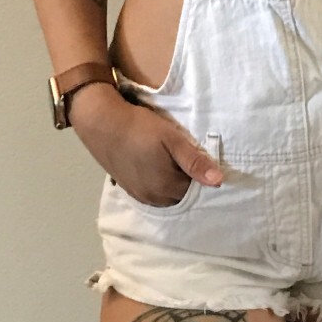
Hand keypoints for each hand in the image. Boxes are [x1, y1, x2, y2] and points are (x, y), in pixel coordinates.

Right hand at [70, 85, 223, 206]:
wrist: (102, 123)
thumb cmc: (140, 128)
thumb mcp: (172, 139)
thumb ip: (195, 162)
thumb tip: (219, 180)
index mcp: (167, 188)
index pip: (196, 190)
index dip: (200, 175)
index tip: (200, 159)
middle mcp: (153, 198)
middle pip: (181, 195)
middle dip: (186, 181)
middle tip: (183, 157)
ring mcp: (139, 195)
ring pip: (166, 195)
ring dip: (171, 183)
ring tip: (170, 162)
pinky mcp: (127, 189)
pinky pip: (151, 194)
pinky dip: (158, 184)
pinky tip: (155, 167)